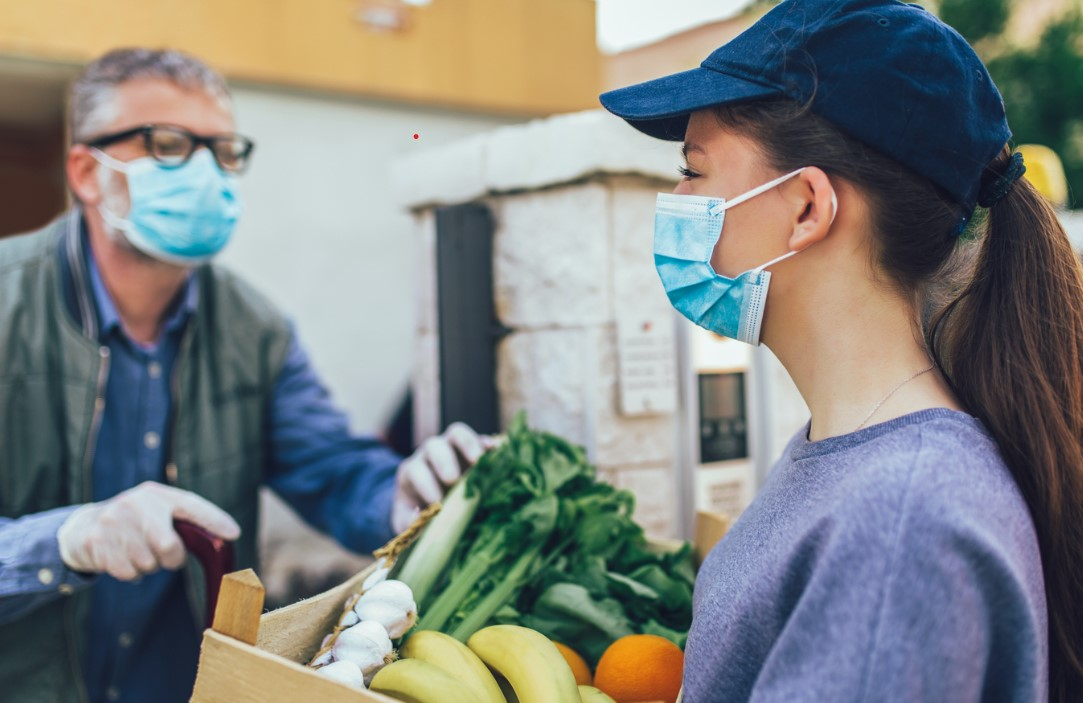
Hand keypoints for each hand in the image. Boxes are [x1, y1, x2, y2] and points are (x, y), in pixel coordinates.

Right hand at [56, 481, 240, 580]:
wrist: (84, 527)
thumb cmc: (135, 523)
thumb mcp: (157, 512)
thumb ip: (184, 521)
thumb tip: (227, 537)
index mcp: (156, 494)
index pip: (192, 505)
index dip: (214, 520)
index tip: (234, 533)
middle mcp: (135, 504)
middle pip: (168, 546)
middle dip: (173, 559)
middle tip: (167, 556)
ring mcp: (113, 523)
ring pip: (148, 564)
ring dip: (149, 566)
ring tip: (138, 552)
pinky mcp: (97, 543)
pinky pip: (129, 573)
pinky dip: (132, 573)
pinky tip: (123, 558)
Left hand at [390, 422, 494, 532]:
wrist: (431, 501)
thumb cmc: (417, 511)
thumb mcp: (406, 518)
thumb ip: (407, 520)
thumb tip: (418, 519)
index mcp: (412, 471)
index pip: (416, 469)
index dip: (425, 483)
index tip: (436, 501)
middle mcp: (431, 454)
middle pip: (434, 445)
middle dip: (444, 461)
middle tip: (453, 480)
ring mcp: (453, 449)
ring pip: (457, 434)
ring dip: (468, 445)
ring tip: (479, 461)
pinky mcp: (474, 449)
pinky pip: (481, 439)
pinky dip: (489, 444)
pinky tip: (498, 452)